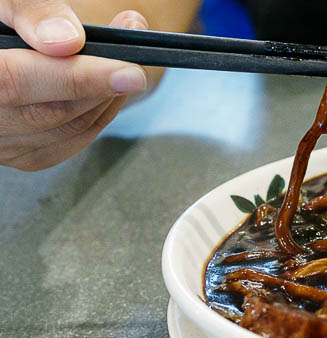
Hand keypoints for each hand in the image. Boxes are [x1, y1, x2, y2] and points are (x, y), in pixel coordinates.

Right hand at [0, 2, 149, 170]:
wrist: (1, 45)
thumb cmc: (1, 21)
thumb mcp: (3, 1)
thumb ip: (31, 12)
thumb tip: (68, 41)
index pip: (16, 83)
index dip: (77, 79)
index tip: (128, 72)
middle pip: (50, 112)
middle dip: (103, 83)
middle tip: (135, 53)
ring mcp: (0, 143)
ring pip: (67, 130)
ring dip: (108, 97)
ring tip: (125, 61)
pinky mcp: (21, 154)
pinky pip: (70, 142)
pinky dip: (98, 115)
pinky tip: (108, 88)